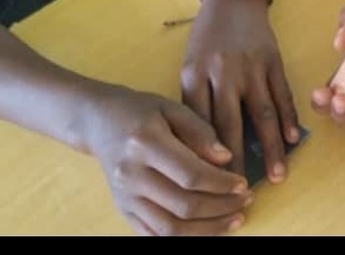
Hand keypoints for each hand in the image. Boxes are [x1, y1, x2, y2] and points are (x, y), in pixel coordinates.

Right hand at [82, 84, 252, 235]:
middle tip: (246, 201)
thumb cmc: (141, 110)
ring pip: (170, 228)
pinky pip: (154, 235)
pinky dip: (183, 237)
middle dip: (221, 208)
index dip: (221, 184)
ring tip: (235, 220)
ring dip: (207, 230)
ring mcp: (125, 197)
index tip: (244, 184)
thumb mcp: (171, 107)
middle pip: (183, 205)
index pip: (190, 174)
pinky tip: (207, 230)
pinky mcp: (123, 210)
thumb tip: (227, 158)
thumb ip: (200, 131)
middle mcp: (131, 175)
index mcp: (145, 143)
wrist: (98, 122)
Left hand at [181, 0, 300, 186]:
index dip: (204, 155)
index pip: (199, 124)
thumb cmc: (206, 38)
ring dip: (270, 147)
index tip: (208, 184)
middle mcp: (222, 72)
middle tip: (240, 191)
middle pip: (230, 124)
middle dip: (236, 161)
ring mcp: (251, 66)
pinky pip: (282, 94)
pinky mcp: (273, 60)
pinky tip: (293, 140)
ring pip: (261, 113)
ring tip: (276, 175)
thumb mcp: (190, 65)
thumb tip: (204, 147)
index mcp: (195, 74)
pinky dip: (289, 118)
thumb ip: (195, 102)